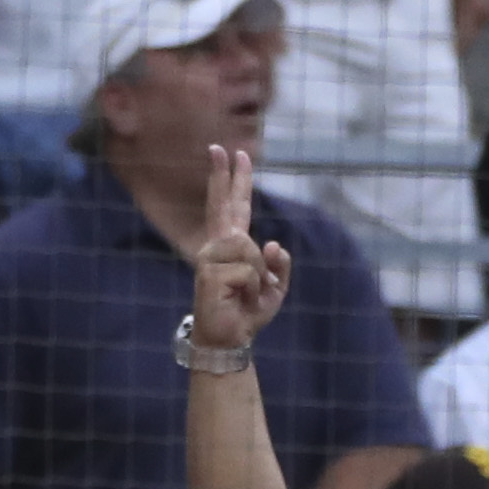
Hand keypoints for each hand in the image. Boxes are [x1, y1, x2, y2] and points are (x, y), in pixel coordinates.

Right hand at [185, 147, 291, 358]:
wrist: (228, 340)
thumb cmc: (248, 313)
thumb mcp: (276, 288)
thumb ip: (279, 264)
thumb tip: (271, 243)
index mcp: (231, 246)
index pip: (233, 207)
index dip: (233, 180)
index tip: (230, 153)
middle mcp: (217, 246)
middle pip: (224, 205)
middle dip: (222, 175)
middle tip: (218, 147)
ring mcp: (210, 259)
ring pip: (251, 250)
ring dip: (259, 277)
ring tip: (246, 295)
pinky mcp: (208, 274)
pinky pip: (249, 272)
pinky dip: (253, 289)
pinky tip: (238, 300)